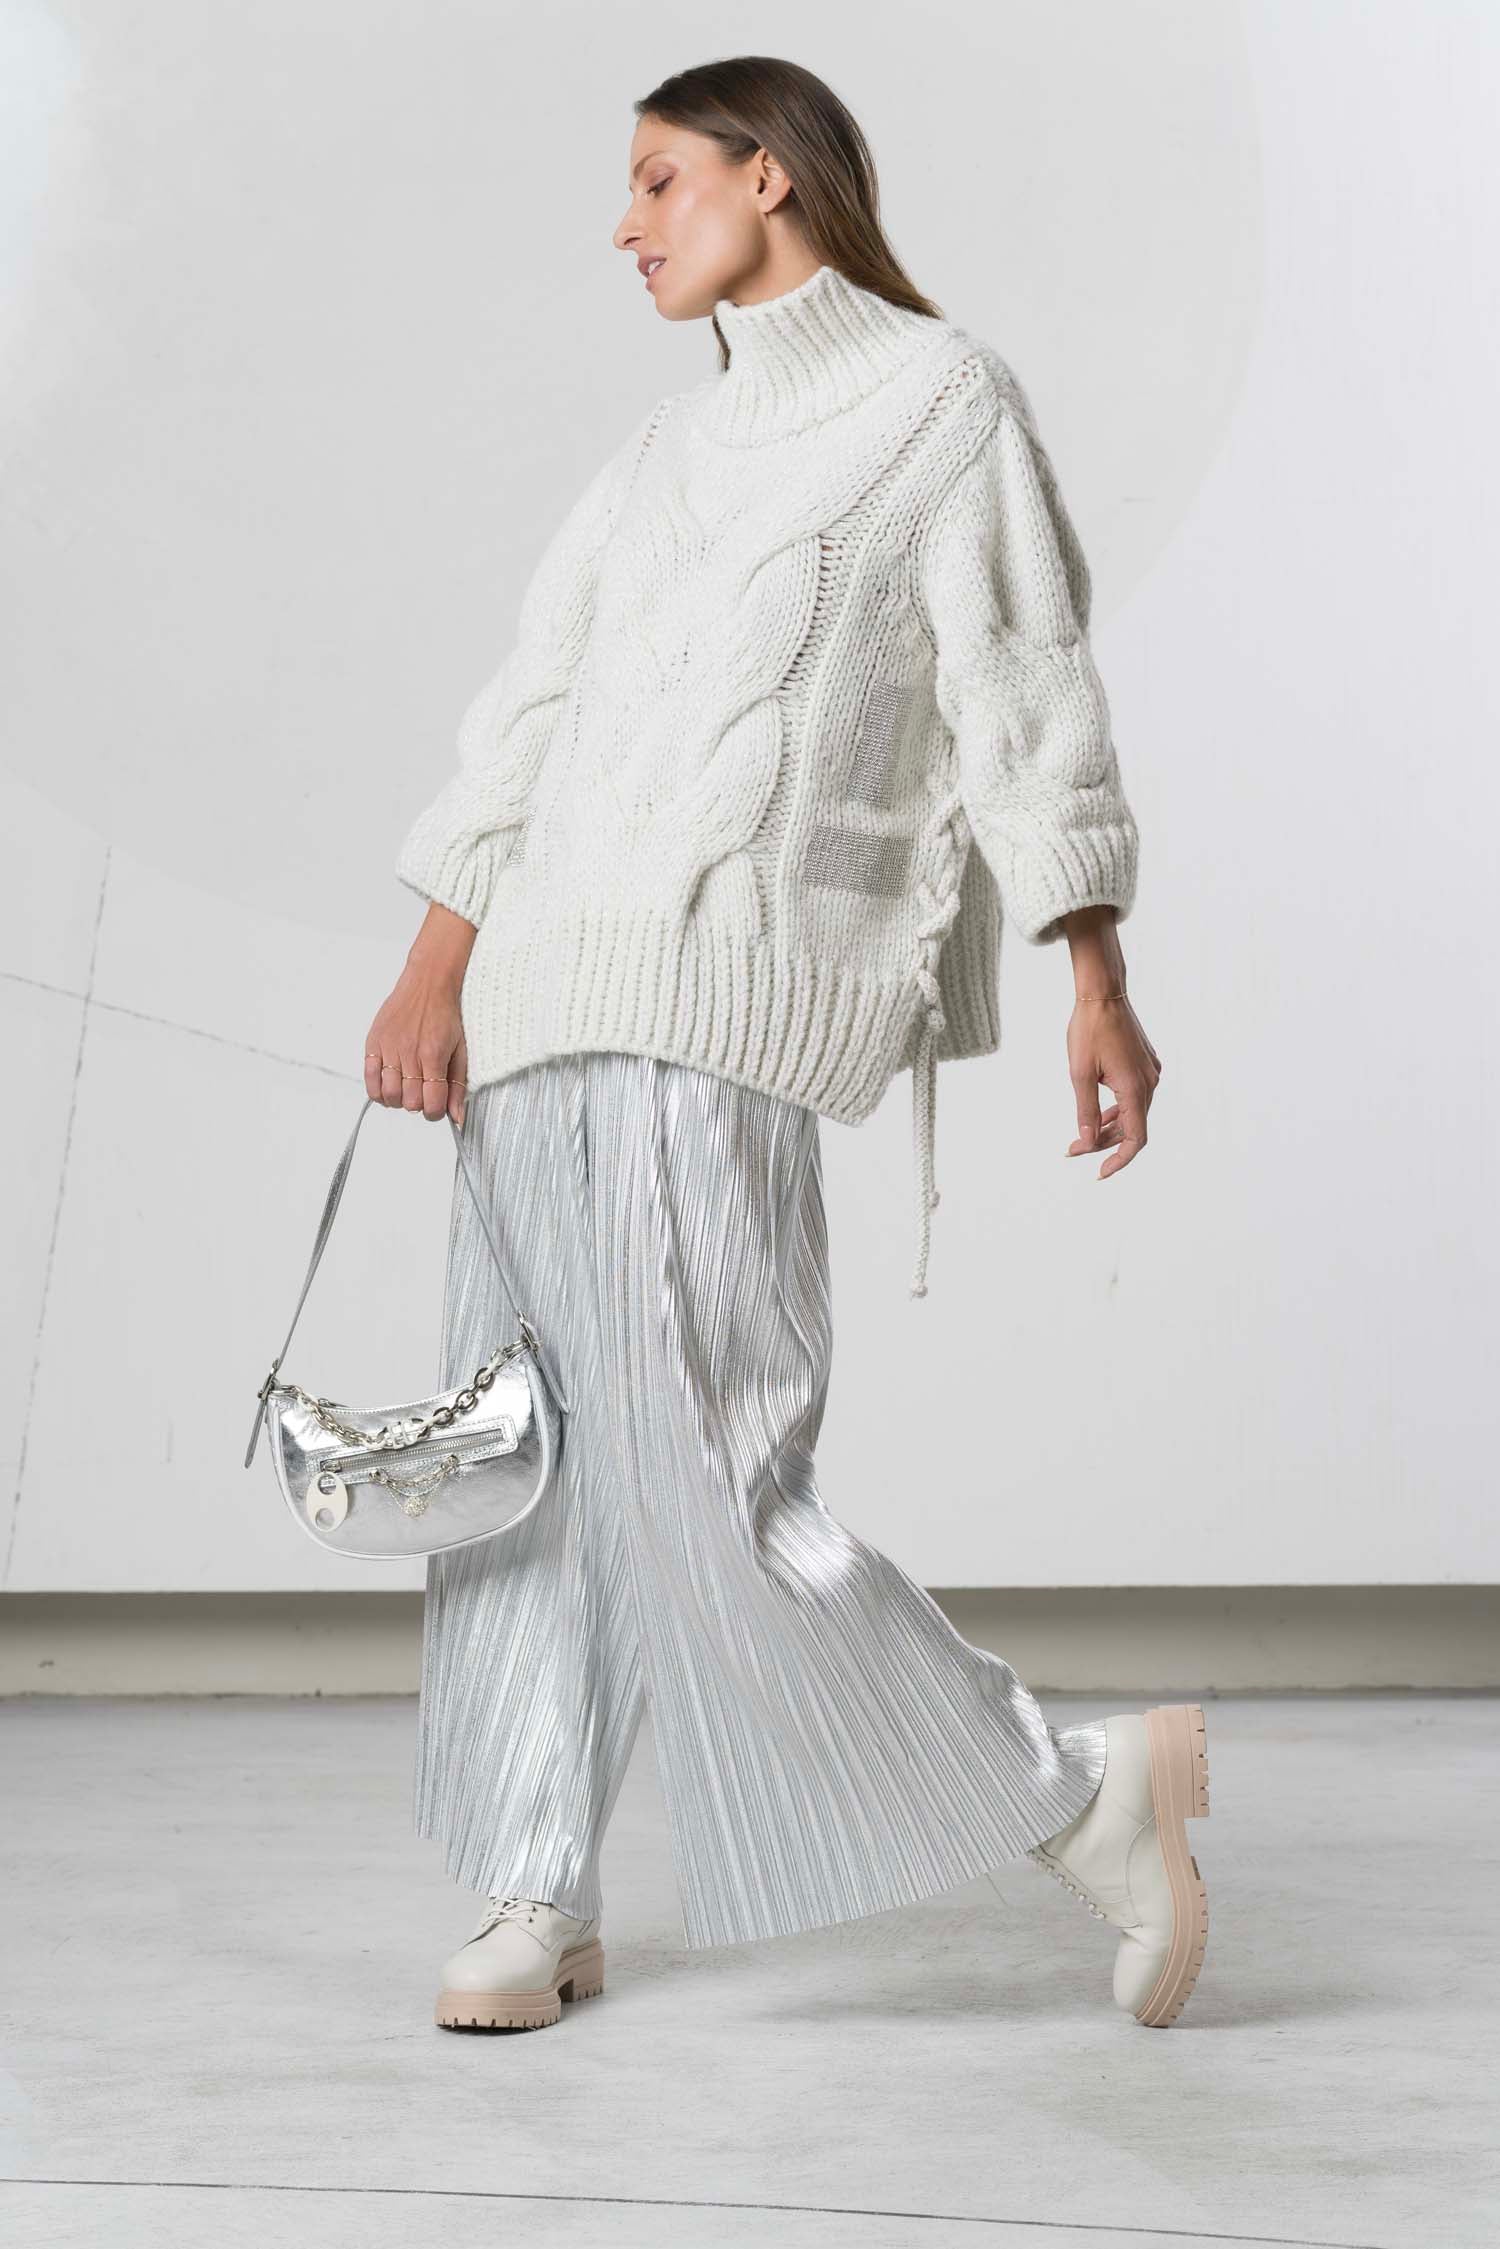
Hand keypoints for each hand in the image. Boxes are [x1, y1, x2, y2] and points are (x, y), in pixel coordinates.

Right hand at [364, 906, 475, 1124]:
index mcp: (433, 1056)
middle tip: (422, 1093)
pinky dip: (377, 1090)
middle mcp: (409, 1053)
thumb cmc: (446, 1015)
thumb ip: (458, 1086)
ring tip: (405, 1089)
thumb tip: (457, 1118)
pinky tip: (388, 1086)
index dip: (435, 1112)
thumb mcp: (461, 1051)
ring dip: (398, 1099)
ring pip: (388, 1094)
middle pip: (408, 1103)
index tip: (436, 1106)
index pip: (431, 1104)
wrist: (428, 983)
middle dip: (417, 1104)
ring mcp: (389, 1048)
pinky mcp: (374, 1042)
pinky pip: (369, 1078)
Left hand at [1065, 991, 1160, 1175]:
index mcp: (1135, 1089)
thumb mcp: (1079, 1074)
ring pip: (1133, 1112)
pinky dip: (1116, 1108)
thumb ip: (1085, 1111)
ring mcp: (1150, 1072)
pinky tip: (1097, 1109)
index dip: (1119, 1161)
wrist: (1102, 994)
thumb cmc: (1089, 1030)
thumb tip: (1086, 1142)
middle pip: (1132, 1127)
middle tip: (1073, 1148)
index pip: (1135, 1140)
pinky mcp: (1145, 1064)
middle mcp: (1149, 1083)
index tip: (1100, 1173)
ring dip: (1109, 1126)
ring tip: (1082, 1132)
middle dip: (1103, 1142)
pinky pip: (1134, 1095)